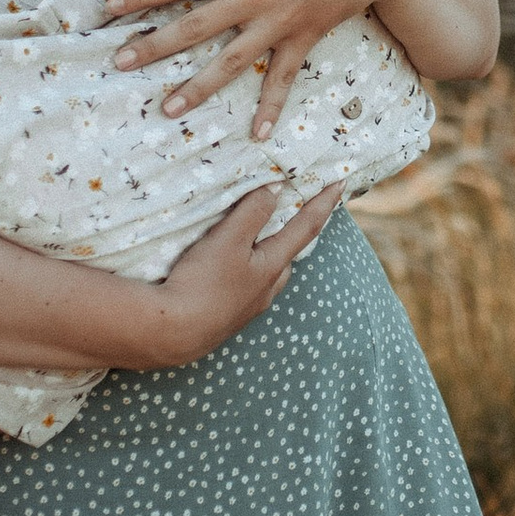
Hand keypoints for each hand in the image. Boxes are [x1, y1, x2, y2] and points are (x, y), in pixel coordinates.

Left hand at [100, 0, 419, 138]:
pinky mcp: (304, 39)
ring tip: (167, 110)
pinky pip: (283, 78)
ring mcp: (280, 22)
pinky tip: (255, 135)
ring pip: (231, 61)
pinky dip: (270, 107)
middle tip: (118, 64)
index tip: (110, 9)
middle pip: (196, 25)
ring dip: (198, 87)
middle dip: (154, 46)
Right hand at [133, 184, 338, 359]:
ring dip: (266, 255)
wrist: (173, 334)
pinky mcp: (226, 318)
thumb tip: (276, 191)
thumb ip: (253, 212)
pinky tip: (224, 271)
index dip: (324, 202)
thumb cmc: (203, 284)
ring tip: (252, 239)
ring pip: (266, 275)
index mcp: (273, 267)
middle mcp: (266, 290)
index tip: (341, 181)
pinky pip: (244, 287)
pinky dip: (243, 271)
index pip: (307, 227)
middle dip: (293, 234)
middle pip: (287, 256)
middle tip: (291, 214)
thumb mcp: (228, 240)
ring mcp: (247, 308)